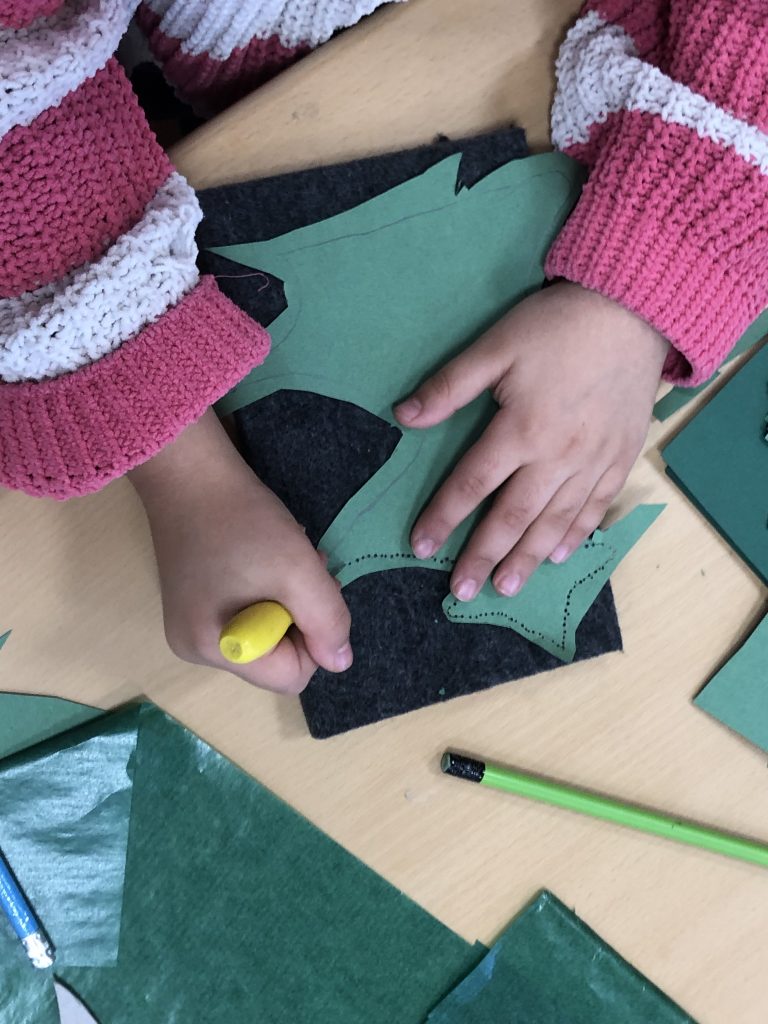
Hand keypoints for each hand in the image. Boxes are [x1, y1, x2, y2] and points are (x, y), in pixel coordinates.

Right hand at [129, 410, 351, 692]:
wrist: (190, 470)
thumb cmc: (243, 521)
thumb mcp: (298, 571)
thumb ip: (327, 621)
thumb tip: (339, 661)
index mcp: (213, 649)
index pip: (290, 676)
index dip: (312, 637)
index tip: (306, 590)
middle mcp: (194, 648)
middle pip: (275, 657)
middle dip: (297, 615)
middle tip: (295, 569)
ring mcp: (190, 625)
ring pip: (266, 633)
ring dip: (286, 598)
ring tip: (280, 558)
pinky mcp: (194, 601)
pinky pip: (247, 613)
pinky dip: (267, 589)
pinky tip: (263, 556)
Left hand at [394, 282, 668, 599]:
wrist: (633, 311)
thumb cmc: (556, 327)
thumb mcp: (496, 346)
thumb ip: (450, 386)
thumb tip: (403, 417)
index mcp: (521, 430)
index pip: (472, 484)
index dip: (443, 517)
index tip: (420, 547)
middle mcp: (557, 458)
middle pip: (512, 517)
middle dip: (483, 557)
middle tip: (461, 592)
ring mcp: (593, 463)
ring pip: (554, 522)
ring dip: (527, 559)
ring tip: (505, 588)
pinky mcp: (620, 459)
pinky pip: (595, 508)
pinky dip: (575, 535)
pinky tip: (559, 555)